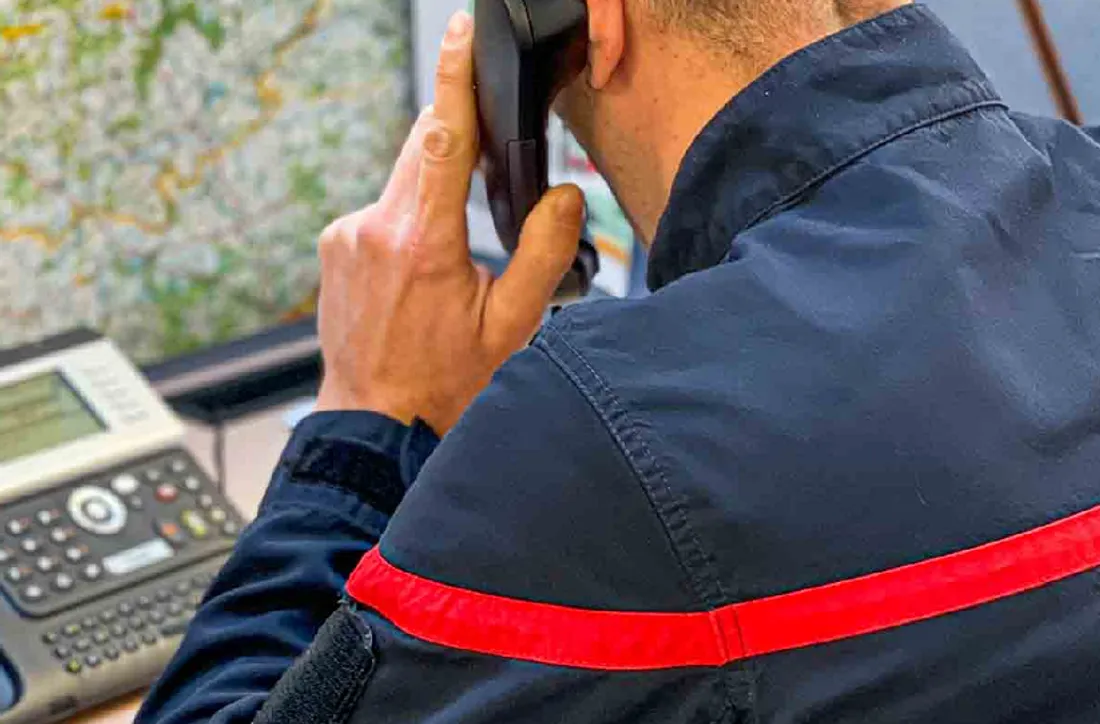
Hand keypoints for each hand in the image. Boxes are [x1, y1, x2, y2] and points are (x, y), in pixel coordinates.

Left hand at [313, 11, 584, 434]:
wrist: (375, 425)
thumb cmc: (443, 385)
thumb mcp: (511, 328)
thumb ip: (544, 254)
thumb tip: (563, 199)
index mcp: (424, 241)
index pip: (443, 136)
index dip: (456, 77)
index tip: (464, 33)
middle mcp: (374, 228)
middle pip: (423, 146)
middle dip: (458, 138)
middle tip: (488, 165)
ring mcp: (346, 235)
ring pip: (404, 178)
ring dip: (435, 190)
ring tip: (453, 258)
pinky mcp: (335, 245)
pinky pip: (382, 207)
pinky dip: (409, 216)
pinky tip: (421, 270)